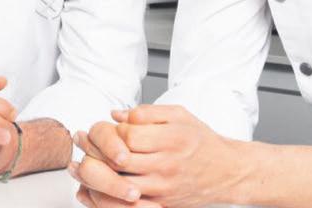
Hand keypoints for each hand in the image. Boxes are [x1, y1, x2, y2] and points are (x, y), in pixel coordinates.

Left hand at [69, 105, 244, 207]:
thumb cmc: (202, 141)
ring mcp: (164, 188)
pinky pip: (128, 205)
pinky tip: (96, 187)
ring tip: (83, 163)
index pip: (127, 136)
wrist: (228, 171)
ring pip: (119, 185)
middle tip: (82, 142)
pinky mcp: (162, 204)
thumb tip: (115, 115)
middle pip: (119, 161)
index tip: (103, 128)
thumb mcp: (179, 115)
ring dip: (96, 174)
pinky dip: (108, 197)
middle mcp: (167, 165)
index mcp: (171, 139)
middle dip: (94, 150)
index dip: (109, 131)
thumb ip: (145, 112)